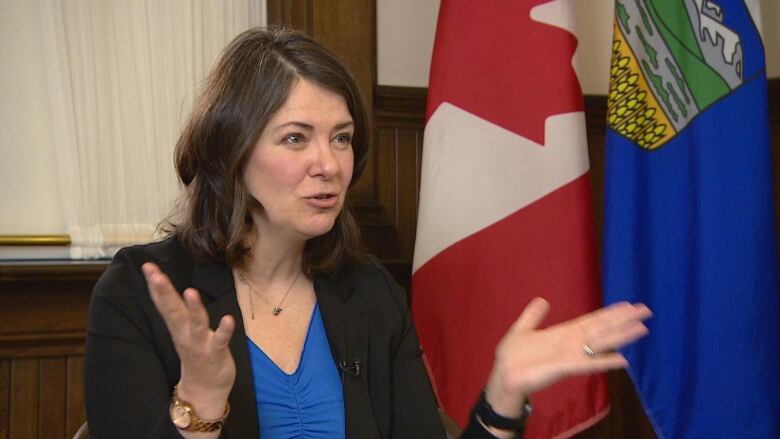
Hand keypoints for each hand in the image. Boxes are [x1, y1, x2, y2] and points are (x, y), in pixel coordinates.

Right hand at [142, 262, 235, 419]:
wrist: (204, 391)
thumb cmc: (196, 355)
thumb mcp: (182, 330)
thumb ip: (176, 310)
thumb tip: (167, 289)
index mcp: (177, 326)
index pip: (164, 302)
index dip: (156, 284)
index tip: (148, 266)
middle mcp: (185, 334)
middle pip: (173, 310)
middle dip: (164, 292)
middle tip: (154, 274)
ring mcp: (200, 344)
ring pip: (195, 324)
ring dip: (193, 309)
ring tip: (190, 292)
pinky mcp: (215, 353)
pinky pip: (220, 341)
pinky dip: (224, 331)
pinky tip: (228, 319)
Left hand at [484, 298, 650, 417]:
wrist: (503, 377)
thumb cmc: (513, 358)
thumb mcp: (522, 330)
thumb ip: (533, 316)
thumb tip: (542, 300)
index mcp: (563, 334)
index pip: (592, 321)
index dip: (609, 313)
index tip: (628, 305)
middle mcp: (571, 344)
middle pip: (602, 329)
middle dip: (623, 320)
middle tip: (645, 311)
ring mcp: (570, 356)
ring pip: (600, 343)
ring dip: (621, 336)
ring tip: (642, 329)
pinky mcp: (564, 367)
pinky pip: (588, 363)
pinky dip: (604, 361)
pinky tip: (623, 360)